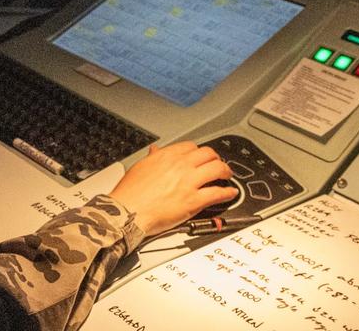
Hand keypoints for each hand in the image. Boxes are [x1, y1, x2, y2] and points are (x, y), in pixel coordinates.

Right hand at [109, 142, 236, 236]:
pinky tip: (230, 193)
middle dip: (216, 158)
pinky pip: (217, 193)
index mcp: (167, 156)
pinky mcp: (194, 200)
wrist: (128, 211)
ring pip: (217, 169)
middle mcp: (181, 165)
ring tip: (228, 175)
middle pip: (208, 154)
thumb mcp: (140, 167)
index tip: (201, 157)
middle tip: (217, 164)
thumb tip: (155, 150)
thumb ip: (152, 158)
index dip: (199, 152)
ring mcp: (189, 182)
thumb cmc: (130, 193)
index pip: (191, 146)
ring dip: (226, 171)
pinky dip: (227, 193)